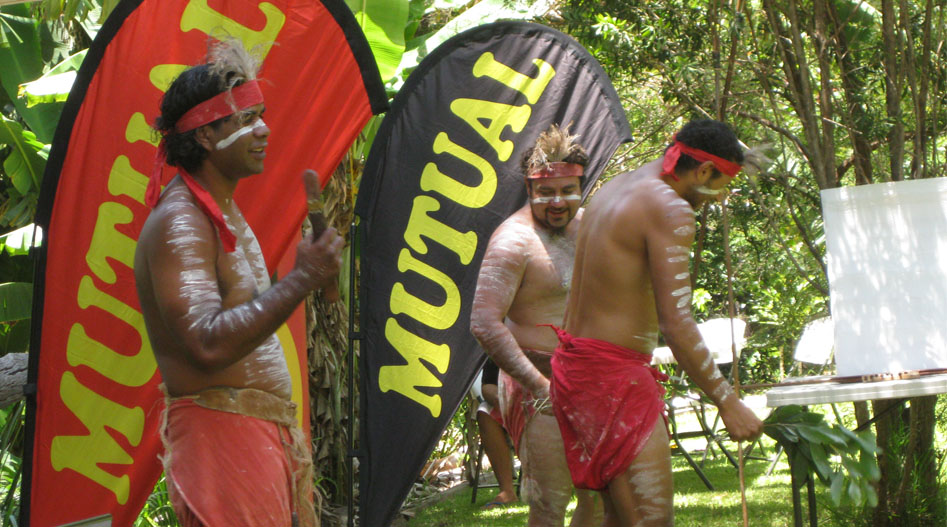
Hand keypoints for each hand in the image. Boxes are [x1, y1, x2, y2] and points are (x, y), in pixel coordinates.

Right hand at [300, 169, 341, 299]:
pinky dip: (335, 259)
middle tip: (331, 241)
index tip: (329, 232)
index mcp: (321, 245)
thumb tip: (316, 230)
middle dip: (335, 239)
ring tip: (327, 253)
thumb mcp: (301, 246)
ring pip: (340, 249)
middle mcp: (330, 252)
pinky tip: (327, 262)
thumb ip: (310, 236)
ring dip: (335, 249)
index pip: (333, 230)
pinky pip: (339, 259)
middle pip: (341, 239)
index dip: (330, 230)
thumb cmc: (301, 262)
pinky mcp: (337, 268)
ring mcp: (335, 261)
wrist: (303, 280)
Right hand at [718, 396, 763, 441]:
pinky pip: (734, 440)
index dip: (751, 434)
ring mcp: (746, 434)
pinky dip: (731, 436)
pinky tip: (730, 429)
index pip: (758, 435)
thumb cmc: (740, 408)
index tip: (747, 432)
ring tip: (734, 428)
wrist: (730, 404)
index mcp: (759, 425)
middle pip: (750, 439)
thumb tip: (752, 431)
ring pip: (741, 440)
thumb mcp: (751, 416)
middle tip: (739, 430)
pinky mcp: (737, 435)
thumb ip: (753, 424)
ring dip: (737, 436)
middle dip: (745, 436)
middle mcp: (754, 431)